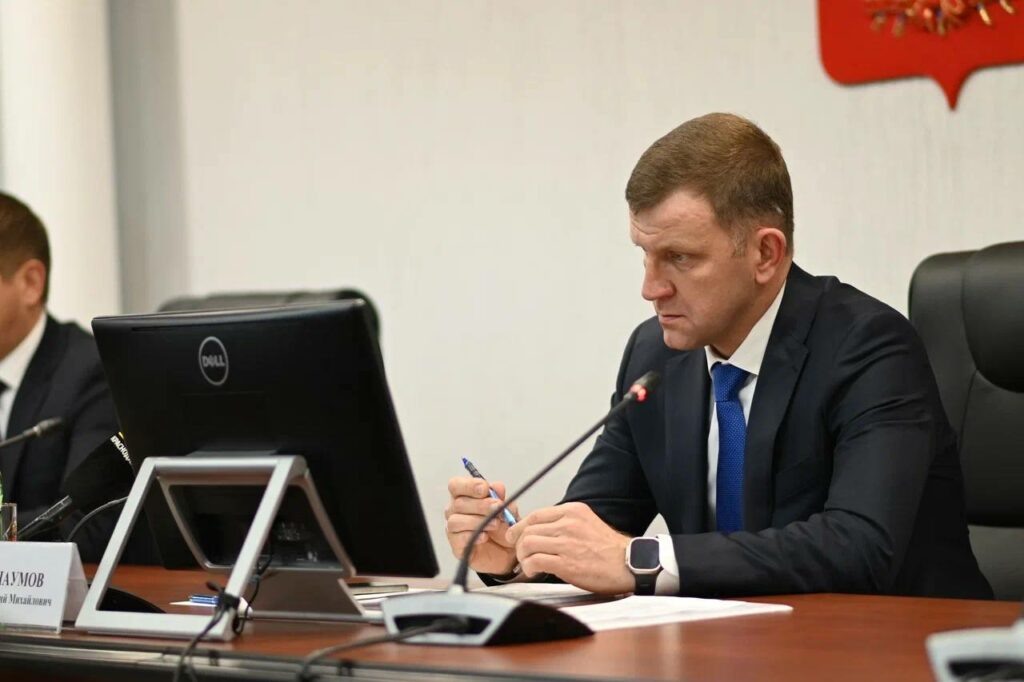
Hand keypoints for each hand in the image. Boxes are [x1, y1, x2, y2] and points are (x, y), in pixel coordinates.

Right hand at [444, 476, 519, 574]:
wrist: (508, 552)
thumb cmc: (503, 527)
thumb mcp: (509, 511)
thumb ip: (503, 498)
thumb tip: (497, 487)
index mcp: (464, 496)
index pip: (456, 485)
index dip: (468, 485)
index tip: (485, 489)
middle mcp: (455, 511)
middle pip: (458, 503)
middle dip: (480, 504)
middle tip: (497, 507)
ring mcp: (454, 529)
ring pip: (456, 521)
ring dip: (477, 521)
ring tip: (495, 524)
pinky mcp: (456, 546)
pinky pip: (459, 539)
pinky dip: (473, 536)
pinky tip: (485, 536)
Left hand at [507, 502, 632, 593]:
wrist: (628, 564)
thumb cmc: (609, 549)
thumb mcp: (587, 523)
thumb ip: (565, 523)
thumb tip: (542, 531)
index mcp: (572, 511)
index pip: (536, 515)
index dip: (521, 526)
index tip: (516, 534)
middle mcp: (568, 524)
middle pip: (528, 529)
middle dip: (519, 543)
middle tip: (520, 553)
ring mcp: (566, 543)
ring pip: (528, 544)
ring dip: (522, 556)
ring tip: (527, 564)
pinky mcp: (566, 563)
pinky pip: (535, 561)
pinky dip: (529, 567)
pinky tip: (533, 571)